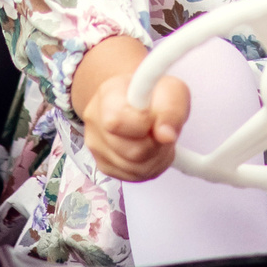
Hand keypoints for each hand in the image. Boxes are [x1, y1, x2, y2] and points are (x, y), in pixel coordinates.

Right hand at [73, 36, 189, 181]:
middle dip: (157, 144)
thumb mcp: (172, 90)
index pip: (116, 121)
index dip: (144, 125)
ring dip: (157, 157)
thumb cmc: (154, 94)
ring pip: (135, 168)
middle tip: (163, 130)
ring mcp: (96, 146)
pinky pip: (133, 176)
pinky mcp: (104, 165)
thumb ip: (172, 108)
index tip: (156, 117)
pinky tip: (151, 149)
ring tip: (158, 138)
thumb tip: (166, 136)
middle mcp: (95, 121)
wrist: (140, 98)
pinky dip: (150, 166)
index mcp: (107, 94)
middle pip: (132, 151)